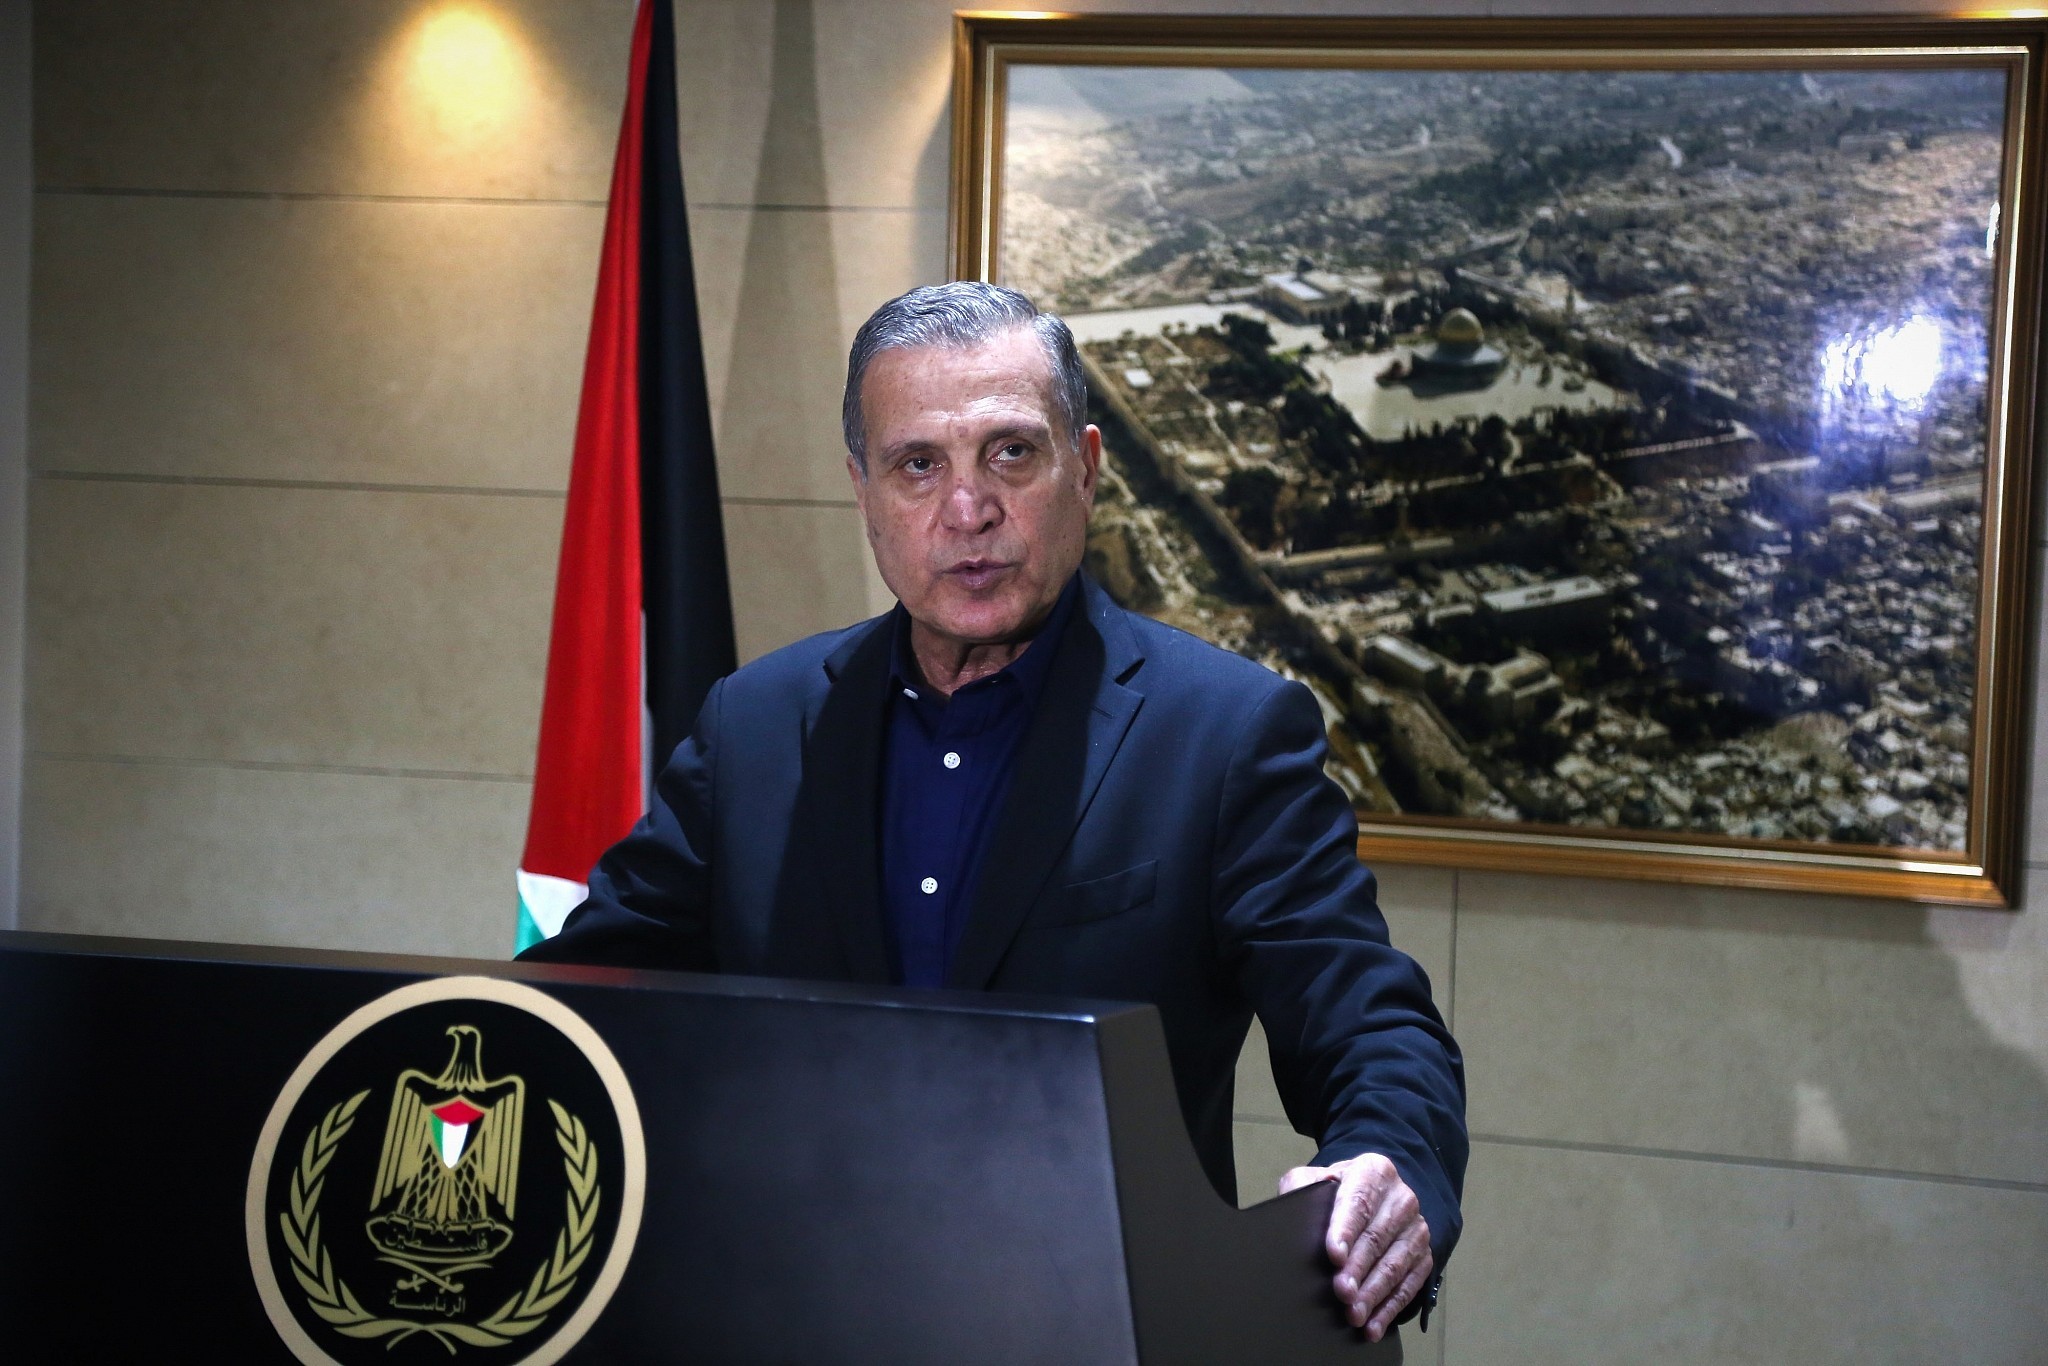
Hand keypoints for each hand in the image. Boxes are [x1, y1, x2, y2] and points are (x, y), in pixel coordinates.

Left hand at [1278, 1153, 1432, 1341]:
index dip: (1345, 1230)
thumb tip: (1290, 1211)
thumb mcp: (1314, 1179)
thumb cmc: (1336, 1193)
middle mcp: (1401, 1198)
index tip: (1333, 1255)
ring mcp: (1416, 1228)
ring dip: (1374, 1294)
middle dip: (1358, 1269)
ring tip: (1353, 1314)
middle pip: (1377, 1238)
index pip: (1358, 1202)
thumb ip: (1301, 1186)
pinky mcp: (1424, 1255)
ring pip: (1396, 1265)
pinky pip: (1409, 1285)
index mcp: (1374, 1172)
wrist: (1372, 1196)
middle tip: (1341, 1292)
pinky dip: (1390, 1308)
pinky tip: (1373, 1325)